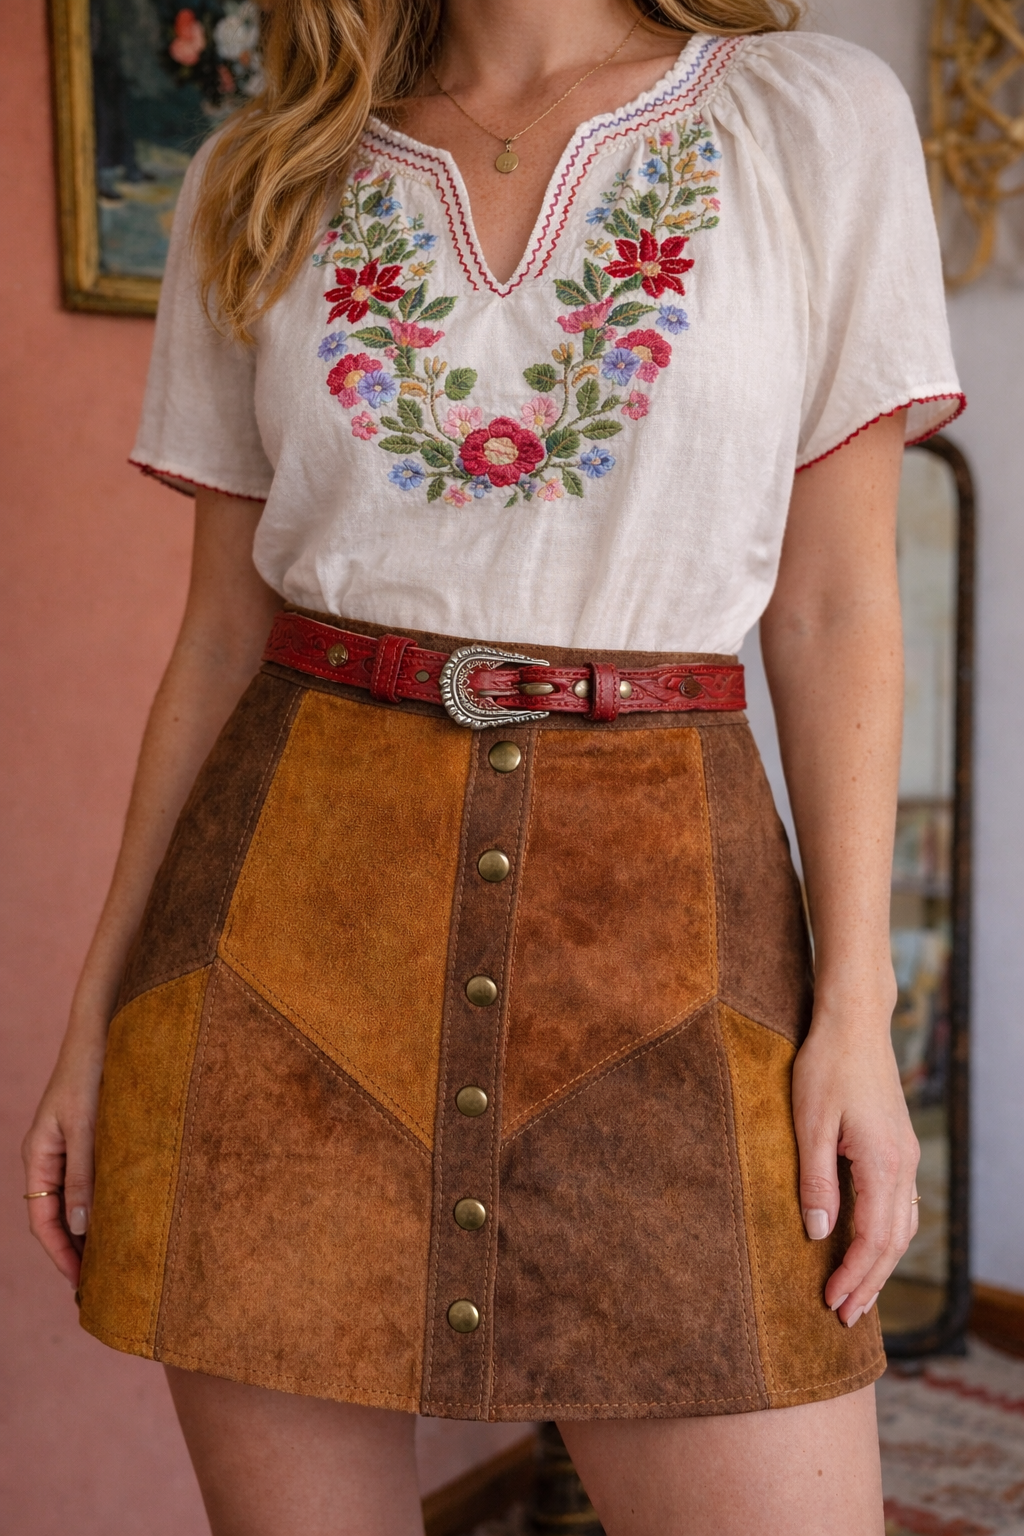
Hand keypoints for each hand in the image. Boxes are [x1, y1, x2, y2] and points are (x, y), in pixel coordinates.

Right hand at [22, 1028, 104, 1286]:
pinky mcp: (92, 1137)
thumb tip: (78, 1228)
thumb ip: (83, 1175)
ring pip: (76, 1201)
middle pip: (57, 1216)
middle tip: (104, 1284)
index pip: (41, 1220)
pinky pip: (93, 1181)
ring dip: (92, 1229)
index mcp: (38, 1156)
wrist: (104, 1029)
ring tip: (118, 1261)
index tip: (83, 1284)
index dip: (60, 1254)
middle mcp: (50, 1156)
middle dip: (75, 1250)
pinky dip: (104, 1204)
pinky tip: (127, 1217)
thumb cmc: (90, 1072)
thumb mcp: (87, 1126)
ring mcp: (70, 1147)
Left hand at [791, 1005, 919, 1326]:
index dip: (851, 1275)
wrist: (854, 1023)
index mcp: (883, 1164)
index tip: (829, 1302)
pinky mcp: (898, 1147)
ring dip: (881, 1265)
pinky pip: (902, 1206)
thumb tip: (817, 1233)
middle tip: (845, 1318)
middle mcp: (903, 1166)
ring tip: (859, 1295)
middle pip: (893, 1243)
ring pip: (903, 1227)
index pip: (872, 1239)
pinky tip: (873, 1247)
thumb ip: (815, 1180)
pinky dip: (889, 1236)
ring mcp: (905, 1156)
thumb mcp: (809, 1123)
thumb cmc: (826, 1066)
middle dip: (869, 1282)